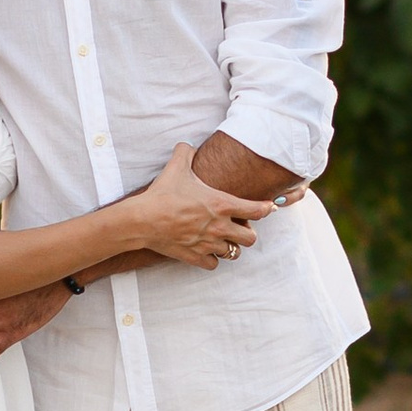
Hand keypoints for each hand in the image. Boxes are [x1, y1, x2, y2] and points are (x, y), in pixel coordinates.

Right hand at [126, 141, 281, 270]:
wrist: (143, 219)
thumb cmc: (163, 193)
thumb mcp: (176, 167)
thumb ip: (185, 153)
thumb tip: (187, 145)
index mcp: (221, 204)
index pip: (256, 210)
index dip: (266, 209)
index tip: (268, 207)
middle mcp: (219, 226)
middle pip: (251, 238)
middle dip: (248, 232)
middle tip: (240, 226)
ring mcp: (208, 244)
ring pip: (233, 253)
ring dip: (230, 245)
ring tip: (222, 238)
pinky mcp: (194, 256)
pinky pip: (213, 265)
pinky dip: (212, 259)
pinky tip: (207, 250)